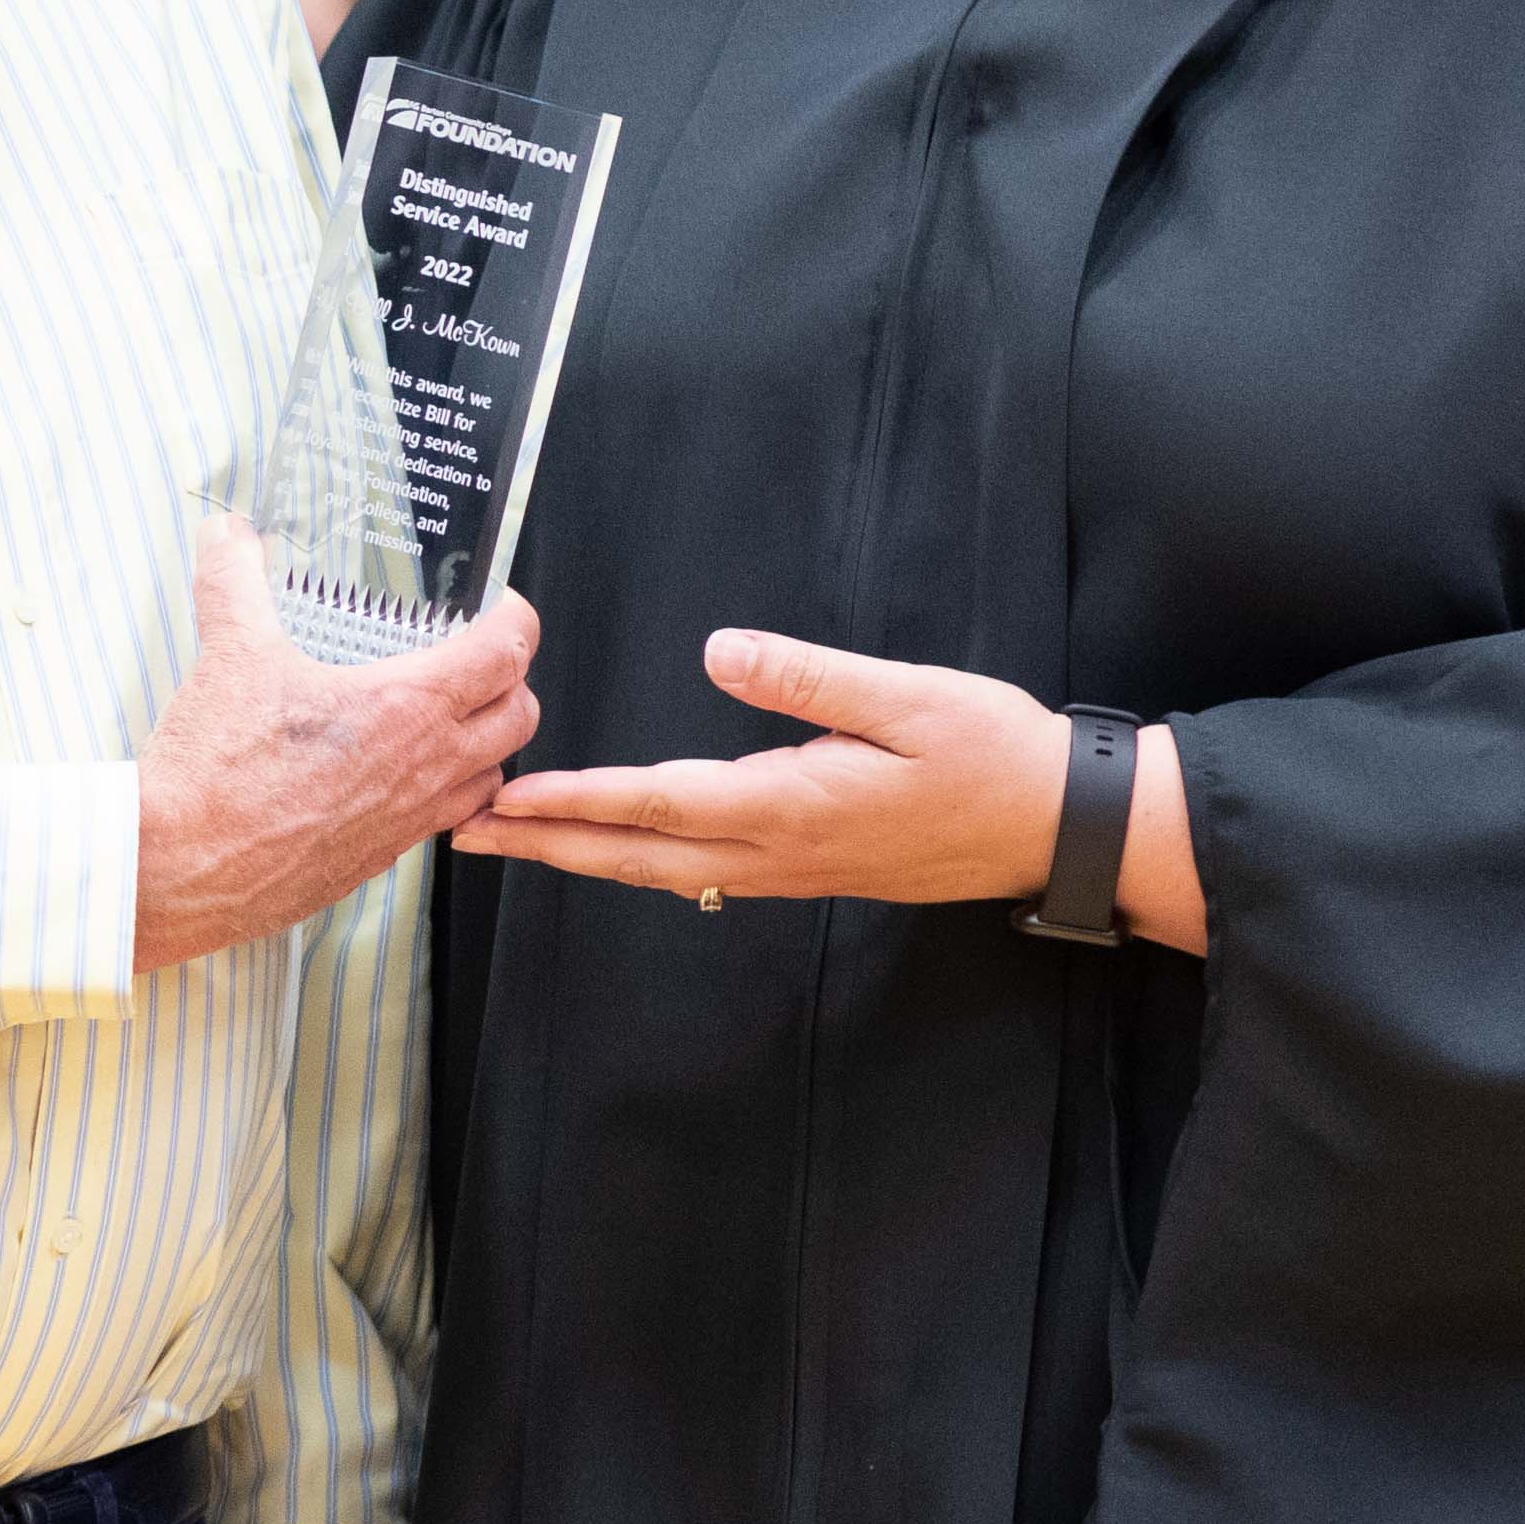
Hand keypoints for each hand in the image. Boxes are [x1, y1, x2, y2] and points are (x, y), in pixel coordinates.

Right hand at [133, 519, 539, 971]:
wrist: (179, 866)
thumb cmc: (215, 773)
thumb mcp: (229, 655)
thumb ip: (234, 581)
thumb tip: (229, 536)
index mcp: (406, 707)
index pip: (505, 652)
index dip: (513, 619)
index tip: (498, 606)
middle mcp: (424, 766)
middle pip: (520, 716)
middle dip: (511, 680)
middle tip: (477, 660)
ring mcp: (406, 820)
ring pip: (491, 776)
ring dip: (483, 744)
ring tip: (445, 721)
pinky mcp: (377, 858)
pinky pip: (440, 822)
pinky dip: (439, 794)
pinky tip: (393, 778)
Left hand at [459, 623, 1049, 906]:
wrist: (1059, 827)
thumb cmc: (995, 754)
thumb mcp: (909, 697)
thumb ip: (809, 677)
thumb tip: (721, 651)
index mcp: (793, 804)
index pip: (659, 802)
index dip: (578, 799)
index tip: (508, 795)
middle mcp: (779, 849)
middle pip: (637, 855)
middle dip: (548, 843)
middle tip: (466, 831)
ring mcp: (792, 868)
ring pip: (664, 871)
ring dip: (585, 853)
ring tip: (517, 838)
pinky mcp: (808, 868)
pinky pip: (700, 872)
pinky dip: (639, 860)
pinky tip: (613, 847)